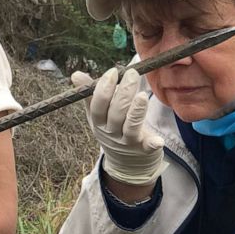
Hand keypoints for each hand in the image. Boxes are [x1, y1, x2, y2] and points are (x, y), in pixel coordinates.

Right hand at [72, 67, 167, 185]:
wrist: (125, 161)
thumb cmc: (112, 128)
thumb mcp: (98, 114)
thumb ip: (90, 94)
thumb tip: (75, 75)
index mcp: (98, 121)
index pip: (98, 105)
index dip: (104, 88)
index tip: (113, 72)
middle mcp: (111, 132)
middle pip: (116, 113)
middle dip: (124, 92)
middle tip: (132, 74)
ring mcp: (127, 141)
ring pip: (130, 126)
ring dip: (136, 112)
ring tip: (143, 96)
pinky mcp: (144, 148)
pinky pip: (148, 146)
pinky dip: (152, 144)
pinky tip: (158, 141)